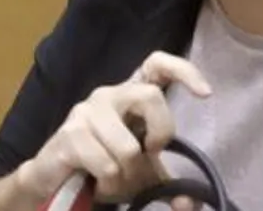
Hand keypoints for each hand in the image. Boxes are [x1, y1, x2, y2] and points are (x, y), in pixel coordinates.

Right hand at [10, 52, 212, 205]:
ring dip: (126, 175)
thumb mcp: (143, 175)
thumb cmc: (104, 169)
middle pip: (150, 96)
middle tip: (149, 155)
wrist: (56, 183)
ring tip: (113, 178)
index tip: (205, 94)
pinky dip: (108, 185)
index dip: (183, 71)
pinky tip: (96, 182)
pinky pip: (107, 166)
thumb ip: (169, 185)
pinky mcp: (69, 134)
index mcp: (129, 96)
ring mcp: (85, 111)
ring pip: (128, 148)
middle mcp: (107, 95)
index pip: (156, 64)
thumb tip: (189, 202)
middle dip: (160, 133)